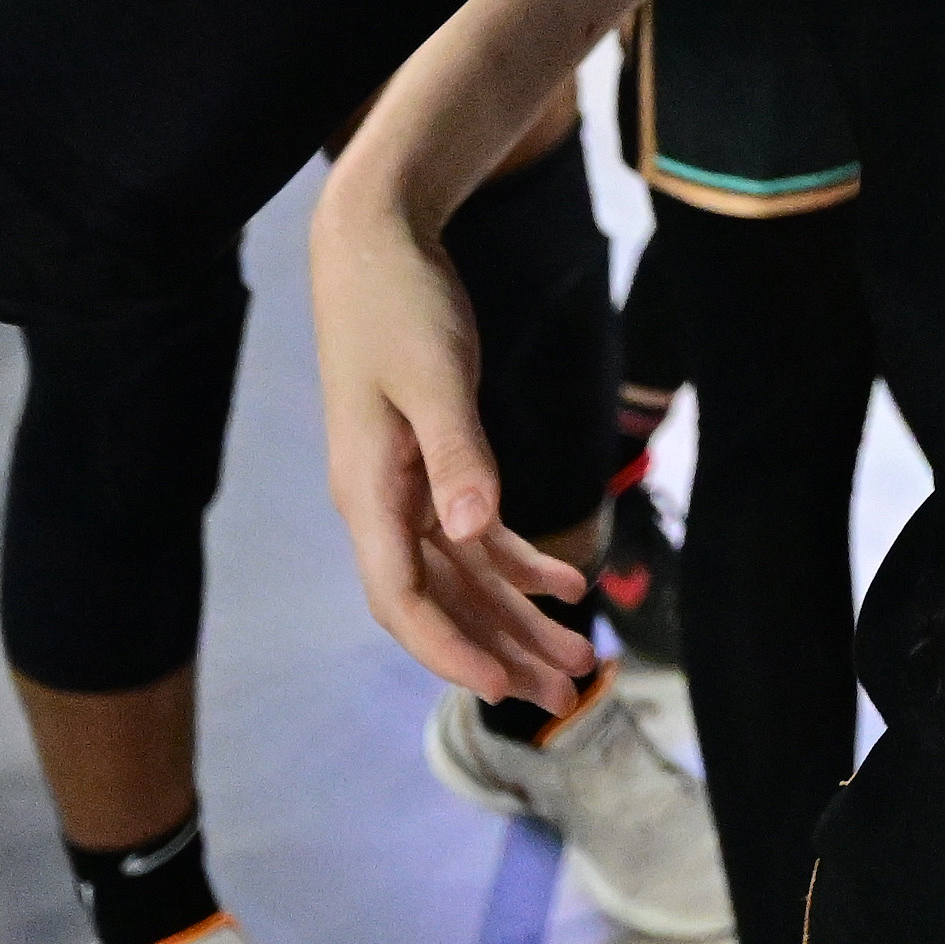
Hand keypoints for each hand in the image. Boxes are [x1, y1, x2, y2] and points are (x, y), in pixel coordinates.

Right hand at [313, 169, 604, 709]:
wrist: (376, 245)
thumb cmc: (399, 305)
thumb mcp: (434, 376)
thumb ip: (455, 454)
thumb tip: (470, 531)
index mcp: (367, 492)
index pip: (402, 597)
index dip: (449, 648)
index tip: (500, 687)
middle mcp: (381, 503)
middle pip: (441, 602)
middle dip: (500, 652)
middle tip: (564, 698)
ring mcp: (405, 487)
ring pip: (464, 577)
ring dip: (517, 620)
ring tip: (577, 663)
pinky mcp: (433, 462)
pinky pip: (476, 534)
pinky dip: (520, 563)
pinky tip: (568, 586)